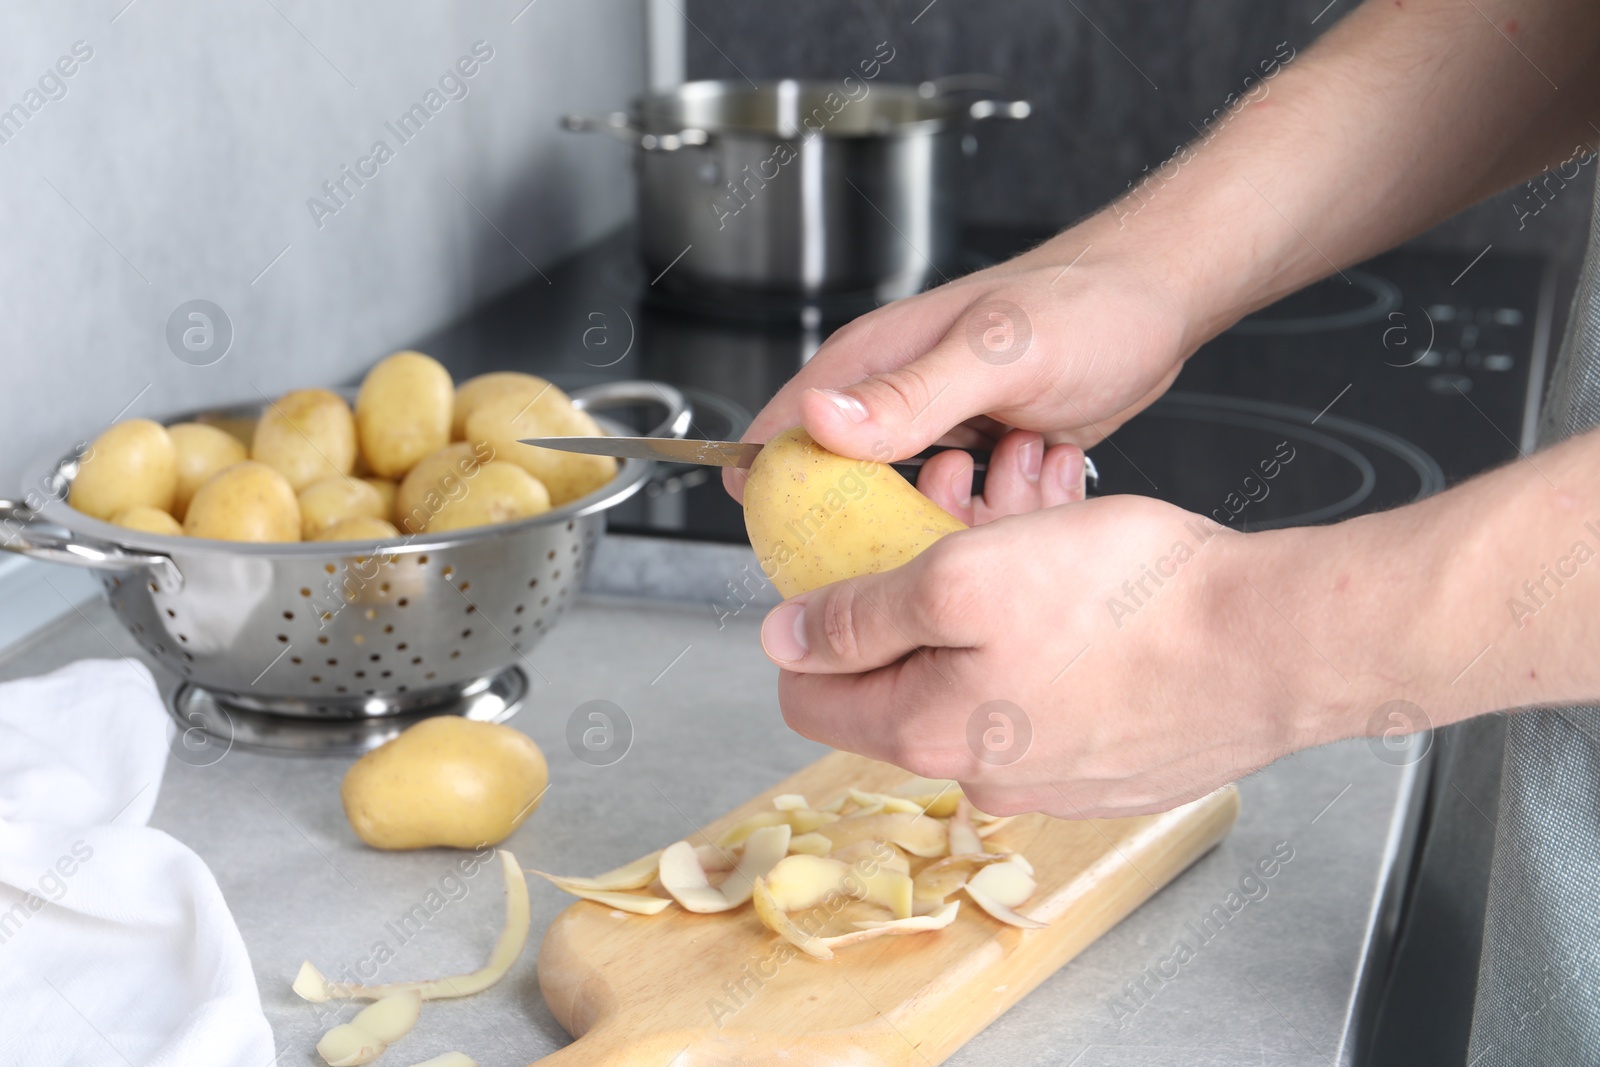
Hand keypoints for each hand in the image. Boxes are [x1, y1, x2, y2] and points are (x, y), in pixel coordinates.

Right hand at [725, 224, 1199, 501]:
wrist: (1160, 305)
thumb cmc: (1086, 305)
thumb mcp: (996, 353)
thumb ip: (908, 392)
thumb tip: (817, 418)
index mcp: (869, 365)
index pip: (779, 443)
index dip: (776, 506)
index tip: (810, 558)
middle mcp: (888, 403)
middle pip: (831, 494)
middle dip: (867, 537)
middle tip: (934, 541)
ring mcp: (931, 434)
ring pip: (896, 514)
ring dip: (939, 528)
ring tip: (1003, 492)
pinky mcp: (973, 459)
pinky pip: (952, 514)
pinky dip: (981, 521)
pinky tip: (1026, 494)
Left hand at [756, 496, 1321, 818]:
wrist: (1275, 645)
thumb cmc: (1132, 604)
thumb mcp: (963, 578)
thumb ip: (858, 615)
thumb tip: (784, 641)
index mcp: (926, 732)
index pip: (809, 697)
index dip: (814, 624)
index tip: (852, 568)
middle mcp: (982, 774)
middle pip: (902, 678)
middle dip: (919, 591)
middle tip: (964, 517)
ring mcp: (1052, 777)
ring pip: (980, 676)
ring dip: (990, 601)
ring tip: (1037, 528)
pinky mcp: (1110, 762)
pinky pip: (1047, 693)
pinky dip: (1049, 635)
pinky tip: (1086, 584)